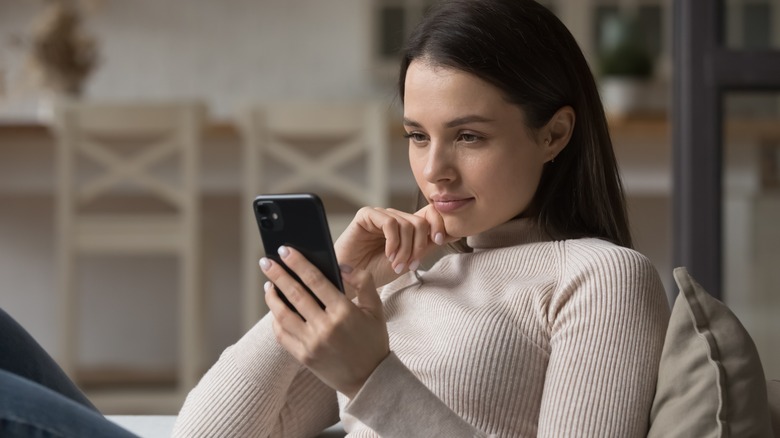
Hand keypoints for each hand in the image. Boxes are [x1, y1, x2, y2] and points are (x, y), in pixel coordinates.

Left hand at [261, 245, 388, 398]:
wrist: (369, 380)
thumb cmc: (373, 341)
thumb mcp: (375, 308)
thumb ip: (363, 282)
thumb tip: (341, 265)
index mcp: (344, 311)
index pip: (315, 280)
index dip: (297, 263)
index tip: (285, 250)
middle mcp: (325, 327)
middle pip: (294, 294)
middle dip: (277, 274)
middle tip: (266, 261)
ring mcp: (312, 343)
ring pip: (283, 314)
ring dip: (272, 296)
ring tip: (268, 284)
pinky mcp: (303, 356)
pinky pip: (282, 334)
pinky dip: (276, 319)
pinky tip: (275, 308)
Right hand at [334, 204, 457, 286]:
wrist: (351, 281)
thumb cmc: (376, 272)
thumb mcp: (408, 259)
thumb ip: (426, 245)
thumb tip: (452, 232)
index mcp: (406, 226)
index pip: (430, 214)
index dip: (439, 224)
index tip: (439, 241)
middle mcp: (395, 217)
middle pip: (420, 221)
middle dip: (418, 246)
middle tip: (410, 265)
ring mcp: (380, 215)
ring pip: (407, 224)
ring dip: (405, 249)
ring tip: (396, 264)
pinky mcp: (366, 216)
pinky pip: (390, 223)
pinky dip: (393, 242)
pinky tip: (388, 254)